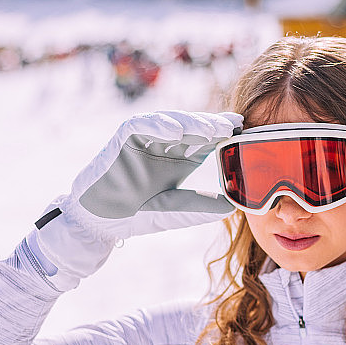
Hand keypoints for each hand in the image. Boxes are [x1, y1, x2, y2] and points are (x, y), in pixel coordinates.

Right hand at [30, 111, 241, 288]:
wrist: (100, 223)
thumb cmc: (136, 215)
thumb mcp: (174, 212)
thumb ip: (199, 208)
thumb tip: (231, 207)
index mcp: (179, 158)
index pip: (205, 139)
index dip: (223, 134)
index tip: (244, 131)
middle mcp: (164, 145)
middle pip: (192, 126)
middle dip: (212, 124)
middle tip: (233, 124)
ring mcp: (143, 140)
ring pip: (170, 121)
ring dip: (190, 122)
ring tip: (210, 128)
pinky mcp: (122, 140)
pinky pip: (139, 125)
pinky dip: (157, 125)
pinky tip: (175, 131)